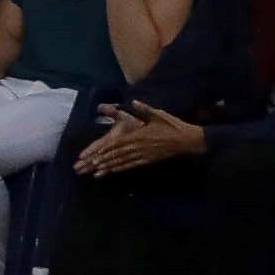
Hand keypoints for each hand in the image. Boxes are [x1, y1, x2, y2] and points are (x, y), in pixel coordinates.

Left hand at [74, 103, 204, 175]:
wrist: (186, 140)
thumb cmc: (172, 125)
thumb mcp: (157, 114)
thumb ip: (144, 109)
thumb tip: (133, 101)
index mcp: (138, 135)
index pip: (117, 143)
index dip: (105, 149)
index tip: (94, 154)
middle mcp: (138, 147)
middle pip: (116, 155)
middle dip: (101, 161)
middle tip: (88, 166)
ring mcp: (143, 155)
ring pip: (122, 162)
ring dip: (108, 167)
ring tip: (95, 172)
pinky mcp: (147, 160)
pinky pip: (131, 165)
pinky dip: (120, 169)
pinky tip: (112, 171)